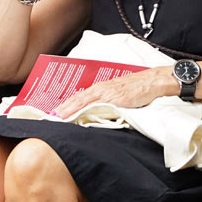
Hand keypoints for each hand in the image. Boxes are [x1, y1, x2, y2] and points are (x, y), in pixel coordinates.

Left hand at [52, 67, 168, 117]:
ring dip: (69, 110)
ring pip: (83, 102)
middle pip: (76, 99)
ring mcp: (107, 93)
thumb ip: (107, 101)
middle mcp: (101, 89)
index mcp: (101, 88)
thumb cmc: (139, 88)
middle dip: (62, 109)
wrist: (153, 81)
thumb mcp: (119, 94)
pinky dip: (84, 111)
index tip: (53, 114)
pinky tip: (77, 117)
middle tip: (48, 119)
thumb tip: (95, 112)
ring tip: (57, 119)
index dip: (65, 105)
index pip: (78, 97)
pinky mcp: (115, 99)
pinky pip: (96, 106)